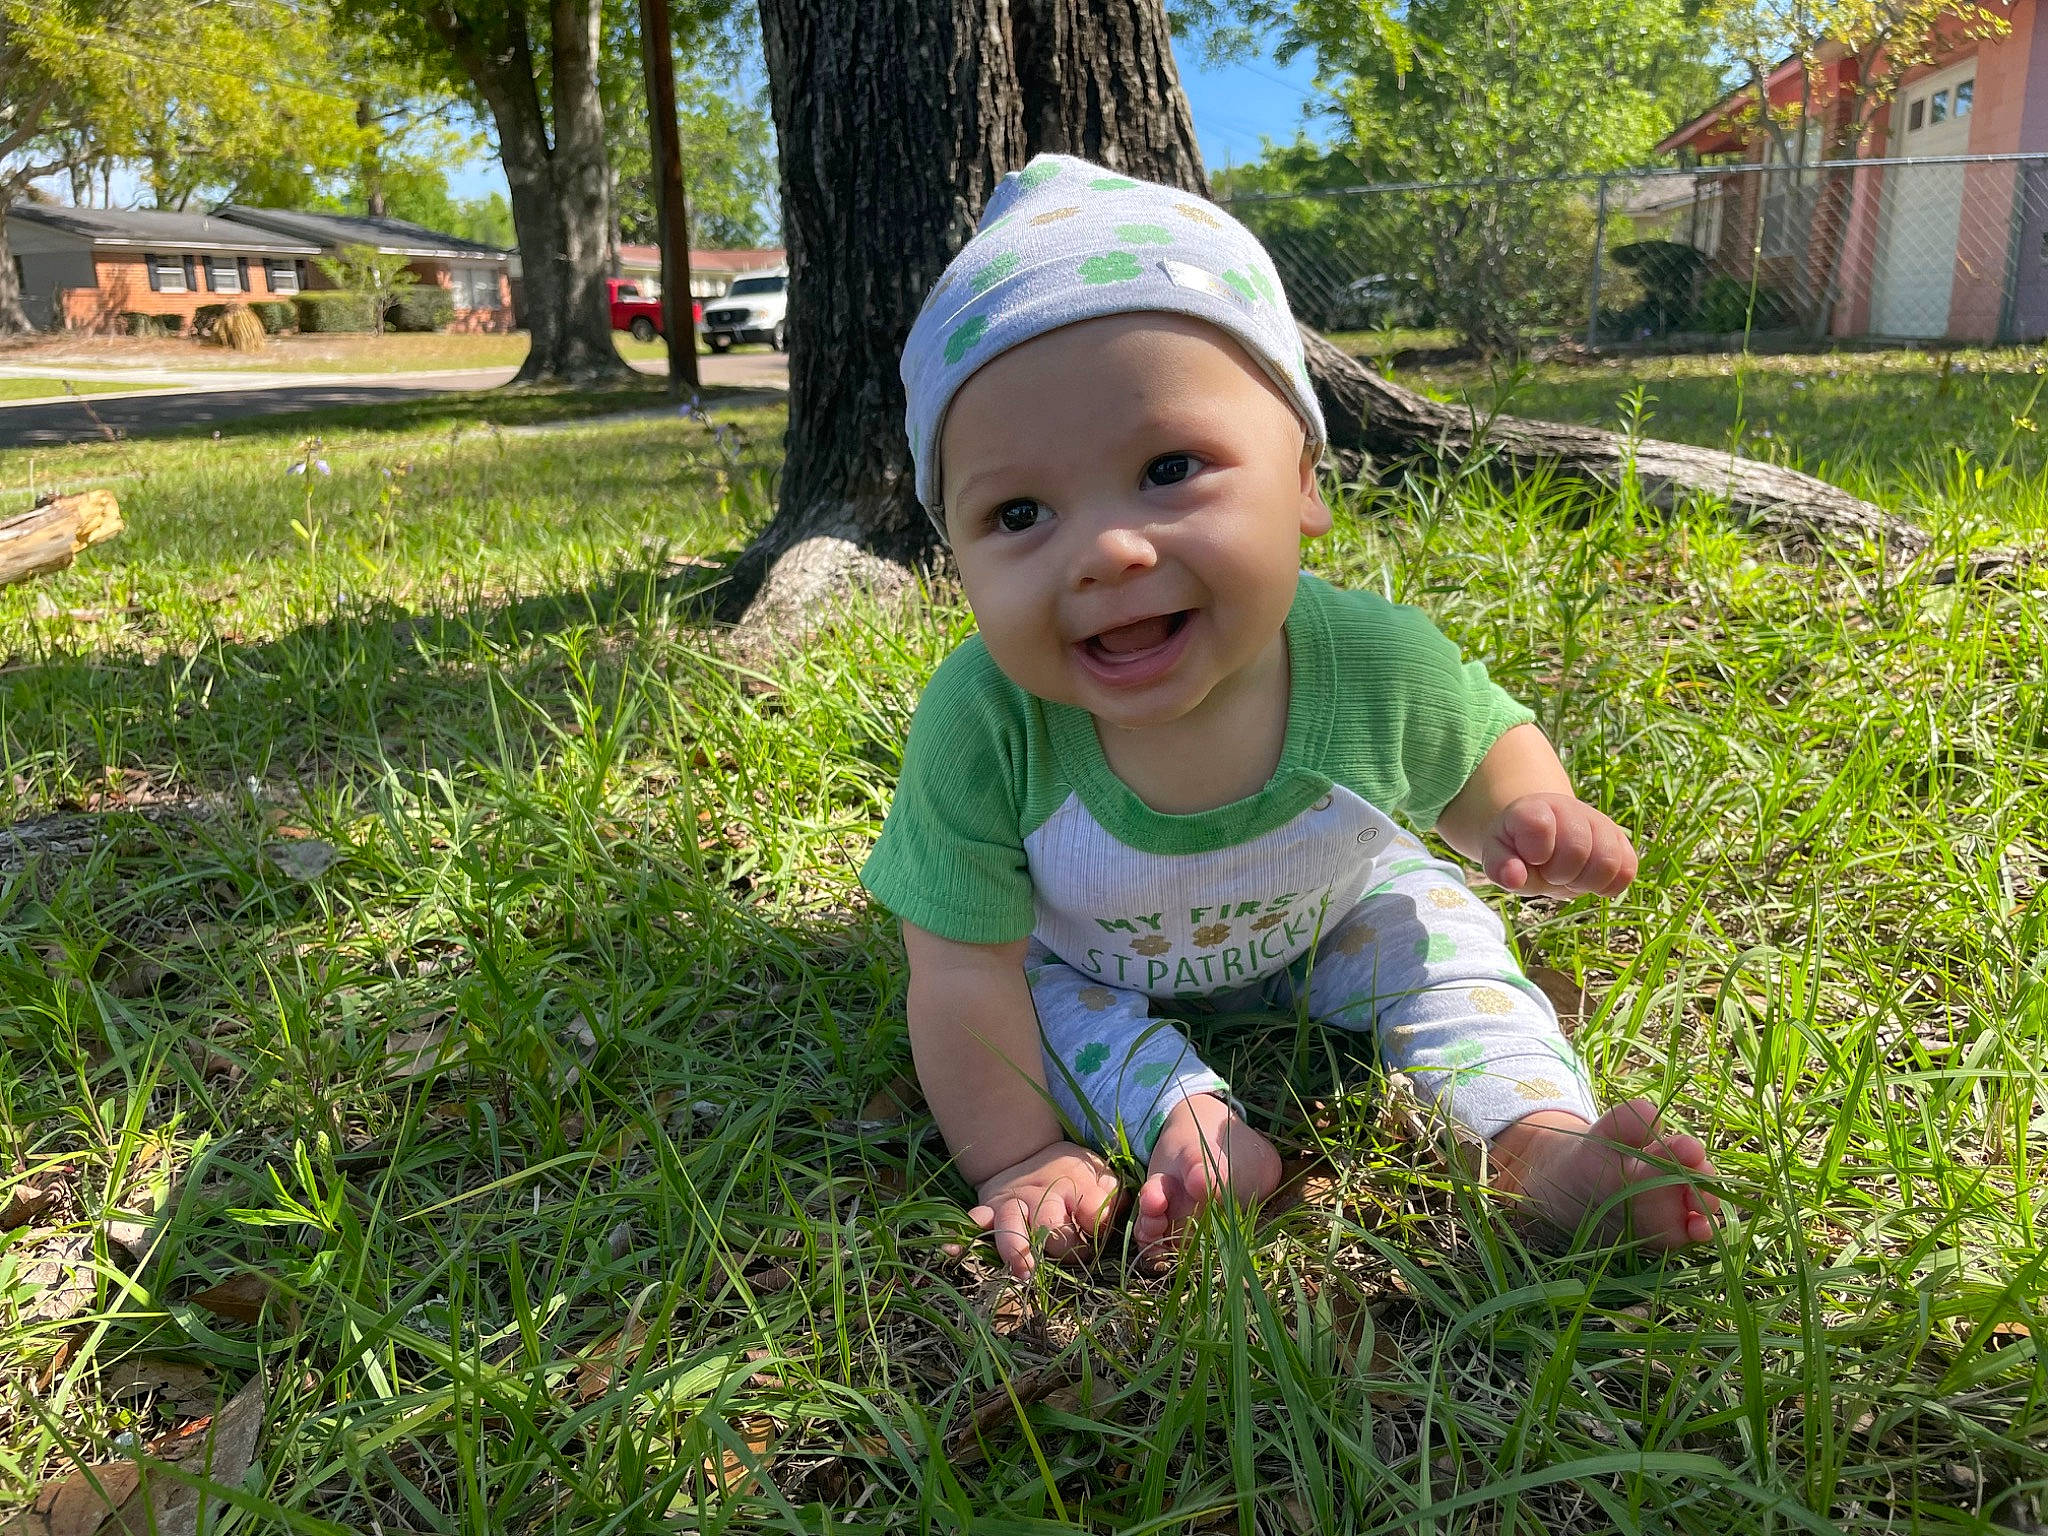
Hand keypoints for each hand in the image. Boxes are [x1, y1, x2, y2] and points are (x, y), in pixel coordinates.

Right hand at [969, 1141, 1123, 1278]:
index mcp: (1074, 1186)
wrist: (1027, 1155)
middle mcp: (1041, 1196)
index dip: (1098, 1227)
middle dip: (1060, 1246)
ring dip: (1016, 1247)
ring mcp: (1012, 1204)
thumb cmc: (1072, 1175)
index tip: (1099, 1229)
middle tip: (1066, 1255)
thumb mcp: (1100, 1175)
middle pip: (1051, 1227)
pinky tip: (952, 1249)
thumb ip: (1111, 1195)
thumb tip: (1106, 1216)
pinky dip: (962, 1235)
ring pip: (1012, 1225)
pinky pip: (974, 1221)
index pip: (1091, 1213)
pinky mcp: (989, 1210)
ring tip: (1023, 1270)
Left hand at [1481, 793, 1637, 897]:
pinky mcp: (1620, 842)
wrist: (1543, 840)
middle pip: (1577, 849)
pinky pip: (1627, 870)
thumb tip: (1514, 878)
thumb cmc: (1518, 850)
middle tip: (1549, 873)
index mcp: (1534, 809)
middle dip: (1559, 873)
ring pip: (1608, 862)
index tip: (1531, 858)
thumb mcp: (1498, 856)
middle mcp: (1571, 810)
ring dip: (1585, 882)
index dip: (1535, 852)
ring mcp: (1600, 824)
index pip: (1539, 825)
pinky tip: (1587, 881)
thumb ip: (1500, 867)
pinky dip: (1608, 886)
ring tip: (1569, 878)